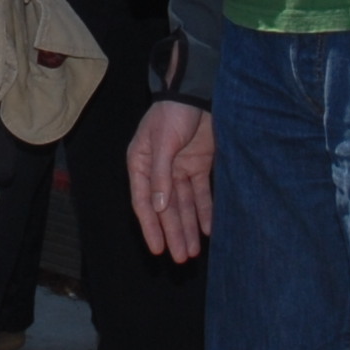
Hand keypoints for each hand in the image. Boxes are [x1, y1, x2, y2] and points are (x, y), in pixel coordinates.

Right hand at [128, 100, 215, 263]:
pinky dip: (205, 211)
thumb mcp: (163, 141)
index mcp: (140, 163)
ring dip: (188, 227)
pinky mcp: (199, 165)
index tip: (158, 249)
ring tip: (193, 252)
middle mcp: (158, 170)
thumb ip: (161, 174)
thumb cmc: (173, 111)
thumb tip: (159, 207)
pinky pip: (201, 193)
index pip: (144, 202)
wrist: (198, 90)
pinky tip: (209, 230)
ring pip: (184, 205)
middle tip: (181, 259)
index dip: (151, 227)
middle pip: (166, 209)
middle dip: (174, 233)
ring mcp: (179, 168)